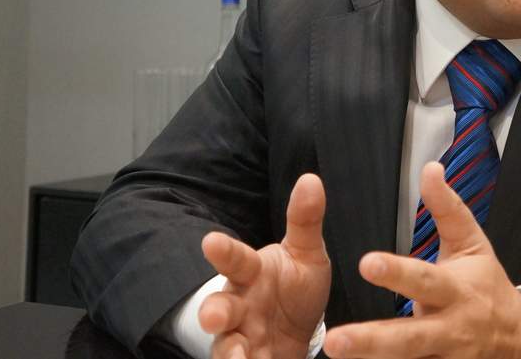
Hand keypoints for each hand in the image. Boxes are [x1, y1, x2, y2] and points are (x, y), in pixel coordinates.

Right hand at [199, 174, 330, 358]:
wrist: (300, 329)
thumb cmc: (296, 285)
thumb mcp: (306, 253)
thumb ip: (305, 220)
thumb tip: (310, 179)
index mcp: (251, 273)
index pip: (235, 259)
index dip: (223, 251)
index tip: (210, 241)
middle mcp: (239, 306)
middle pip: (220, 308)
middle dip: (215, 312)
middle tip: (214, 317)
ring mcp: (241, 338)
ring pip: (226, 347)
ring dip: (229, 354)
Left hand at [322, 162, 520, 358]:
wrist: (519, 338)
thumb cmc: (487, 285)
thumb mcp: (471, 242)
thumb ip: (447, 208)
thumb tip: (430, 169)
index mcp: (455, 290)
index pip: (424, 279)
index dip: (396, 273)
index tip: (366, 263)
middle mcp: (449, 328)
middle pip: (410, 338)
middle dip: (373, 340)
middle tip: (336, 340)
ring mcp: (445, 358)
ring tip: (338, 355)